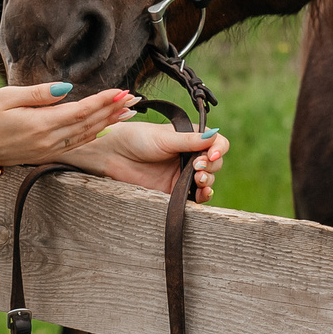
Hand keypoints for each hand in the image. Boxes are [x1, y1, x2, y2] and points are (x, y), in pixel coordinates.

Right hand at [0, 83, 138, 167]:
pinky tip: (104, 128)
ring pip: (86, 136)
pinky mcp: (44, 154)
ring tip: (128, 112)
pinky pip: (75, 144)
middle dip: (113, 110)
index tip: (121, 90)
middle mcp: (48, 141)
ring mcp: (47, 150)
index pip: (81, 111)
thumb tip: (67, 88)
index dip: (103, 100)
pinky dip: (93, 135)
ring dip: (108, 123)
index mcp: (40, 125)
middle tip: (135, 98)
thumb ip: (39, 94)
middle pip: (89, 124)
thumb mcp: (7, 97)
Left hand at [64, 118, 230, 201]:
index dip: (219, 150)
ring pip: (207, 180)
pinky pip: (194, 197)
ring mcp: (183, 174)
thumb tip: (215, 136)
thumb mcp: (165, 138)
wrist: (113, 156)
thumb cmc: (137, 139)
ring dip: (208, 181)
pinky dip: (201, 196)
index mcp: (191, 138)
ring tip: (198, 180)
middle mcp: (190, 156)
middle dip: (211, 166)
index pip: (217, 144)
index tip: (211, 155)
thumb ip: (190, 141)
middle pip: (215, 164)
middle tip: (198, 167)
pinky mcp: (174, 191)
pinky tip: (200, 194)